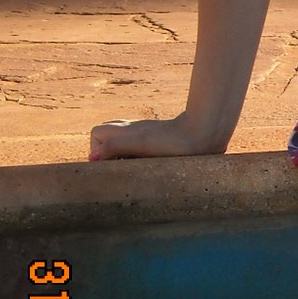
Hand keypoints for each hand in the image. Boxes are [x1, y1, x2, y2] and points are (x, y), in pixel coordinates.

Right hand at [89, 113, 219, 161]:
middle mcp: (134, 130)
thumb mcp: (142, 144)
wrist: (205, 133)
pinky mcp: (159, 142)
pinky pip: (139, 148)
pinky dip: (138, 158)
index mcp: (127, 130)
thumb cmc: (174, 140)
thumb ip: (116, 146)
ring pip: (124, 142)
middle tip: (123, 167)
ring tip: (136, 168)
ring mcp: (146, 135)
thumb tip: (92, 158)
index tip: (111, 164)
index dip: (98, 149)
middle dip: (108, 153)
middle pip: (108, 136)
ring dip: (123, 157)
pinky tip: (150, 166)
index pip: (97, 134)